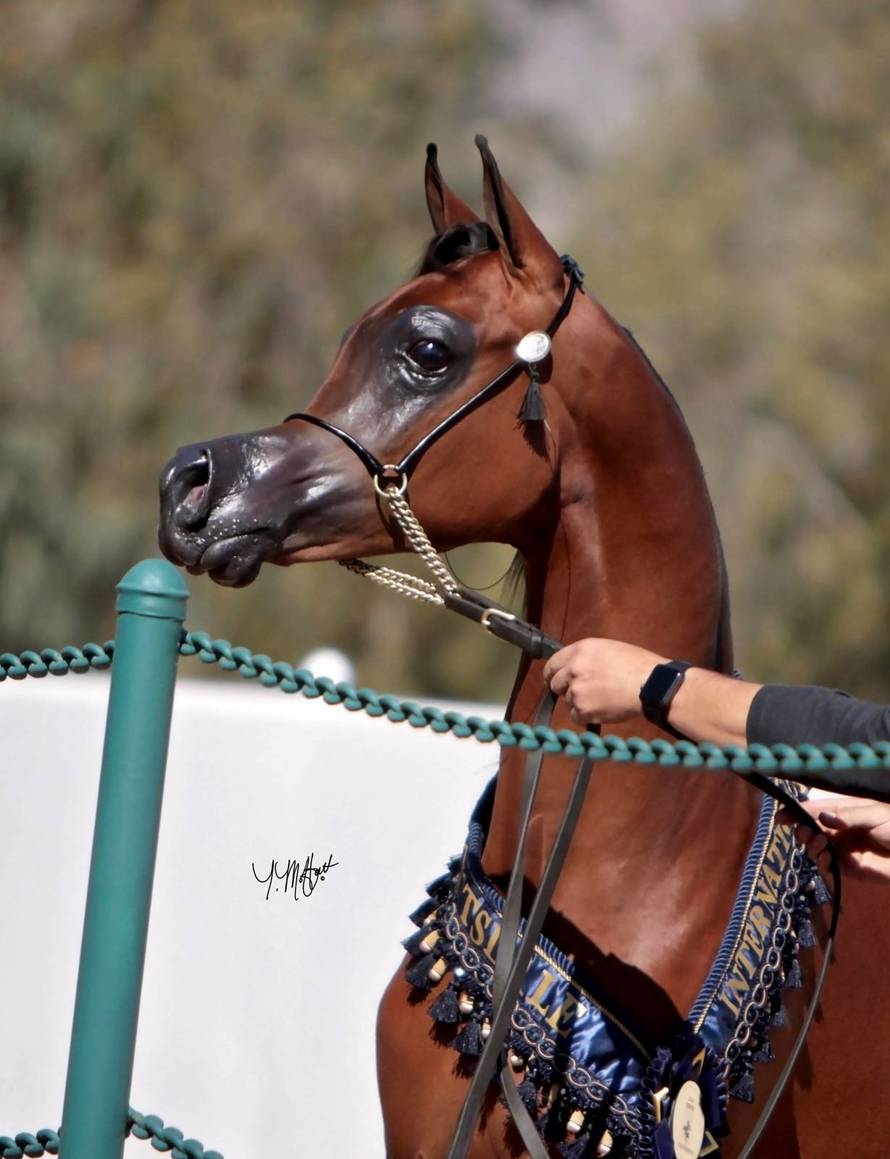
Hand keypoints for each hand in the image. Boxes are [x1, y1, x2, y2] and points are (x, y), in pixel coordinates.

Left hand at [542, 638, 664, 725]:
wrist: (650, 684)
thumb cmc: (636, 663)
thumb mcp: (606, 649)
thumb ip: (585, 657)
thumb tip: (573, 668)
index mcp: (579, 650)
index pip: (552, 664)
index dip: (552, 674)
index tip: (554, 680)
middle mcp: (573, 669)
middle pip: (555, 684)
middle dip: (565, 689)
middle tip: (581, 692)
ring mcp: (576, 691)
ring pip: (567, 701)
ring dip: (579, 703)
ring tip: (600, 700)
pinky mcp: (583, 710)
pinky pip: (576, 716)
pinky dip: (585, 716)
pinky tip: (601, 710)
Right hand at [779, 797, 889, 884]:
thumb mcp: (875, 814)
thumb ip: (847, 816)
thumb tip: (821, 817)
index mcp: (845, 811)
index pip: (815, 808)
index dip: (796, 811)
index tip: (781, 817)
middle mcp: (839, 829)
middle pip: (810, 827)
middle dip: (802, 829)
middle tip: (805, 832)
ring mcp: (842, 849)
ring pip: (815, 846)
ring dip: (811, 844)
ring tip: (820, 843)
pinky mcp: (847, 869)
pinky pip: (827, 865)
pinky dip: (821, 861)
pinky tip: (826, 856)